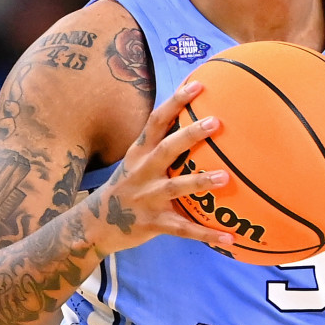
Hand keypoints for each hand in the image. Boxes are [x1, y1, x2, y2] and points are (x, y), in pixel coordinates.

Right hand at [92, 81, 233, 253]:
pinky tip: (230, 238)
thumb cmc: (128, 186)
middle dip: (190, 135)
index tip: (198, 85)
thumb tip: (194, 120)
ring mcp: (147, 198)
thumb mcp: (137, 161)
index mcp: (140, 153)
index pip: (157, 120)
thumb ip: (161, 144)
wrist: (95, 225)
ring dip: (200, 182)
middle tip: (216, 122)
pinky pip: (183, 229)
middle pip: (167, 149)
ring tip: (225, 178)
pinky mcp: (153, 223)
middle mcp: (143, 172)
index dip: (176, 102)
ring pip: (176, 188)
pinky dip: (207, 234)